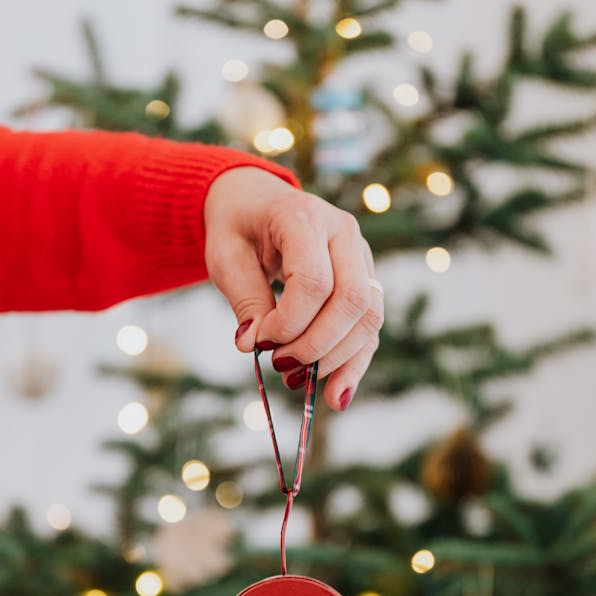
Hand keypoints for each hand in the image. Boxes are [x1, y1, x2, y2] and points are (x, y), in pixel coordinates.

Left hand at [204, 167, 382, 410]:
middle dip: (316, 344)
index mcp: (305, 218)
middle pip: (352, 300)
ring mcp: (361, 255)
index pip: (314, 281)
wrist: (256, 200)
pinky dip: (354, 363)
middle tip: (280, 366)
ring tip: (297, 381)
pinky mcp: (365, 279)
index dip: (289, 323)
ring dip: (337, 358)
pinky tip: (335, 395)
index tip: (260, 342)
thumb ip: (244, 300)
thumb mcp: (226, 258)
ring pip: (369, 316)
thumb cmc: (238, 227)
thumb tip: (251, 345)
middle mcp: (344, 233)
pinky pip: (369, 326)